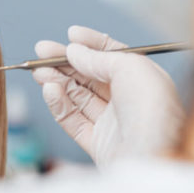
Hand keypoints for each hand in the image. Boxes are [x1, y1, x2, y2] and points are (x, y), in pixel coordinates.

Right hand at [32, 25, 185, 165]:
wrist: (155, 157)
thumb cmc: (154, 110)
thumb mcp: (131, 68)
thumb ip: (100, 57)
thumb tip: (75, 51)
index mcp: (144, 80)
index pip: (114, 57)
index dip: (92, 44)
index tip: (70, 35)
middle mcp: (129, 101)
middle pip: (91, 77)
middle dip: (66, 62)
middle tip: (41, 51)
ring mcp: (113, 124)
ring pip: (79, 97)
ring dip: (57, 81)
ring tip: (38, 71)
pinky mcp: (99, 144)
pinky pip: (73, 121)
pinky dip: (59, 104)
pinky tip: (49, 90)